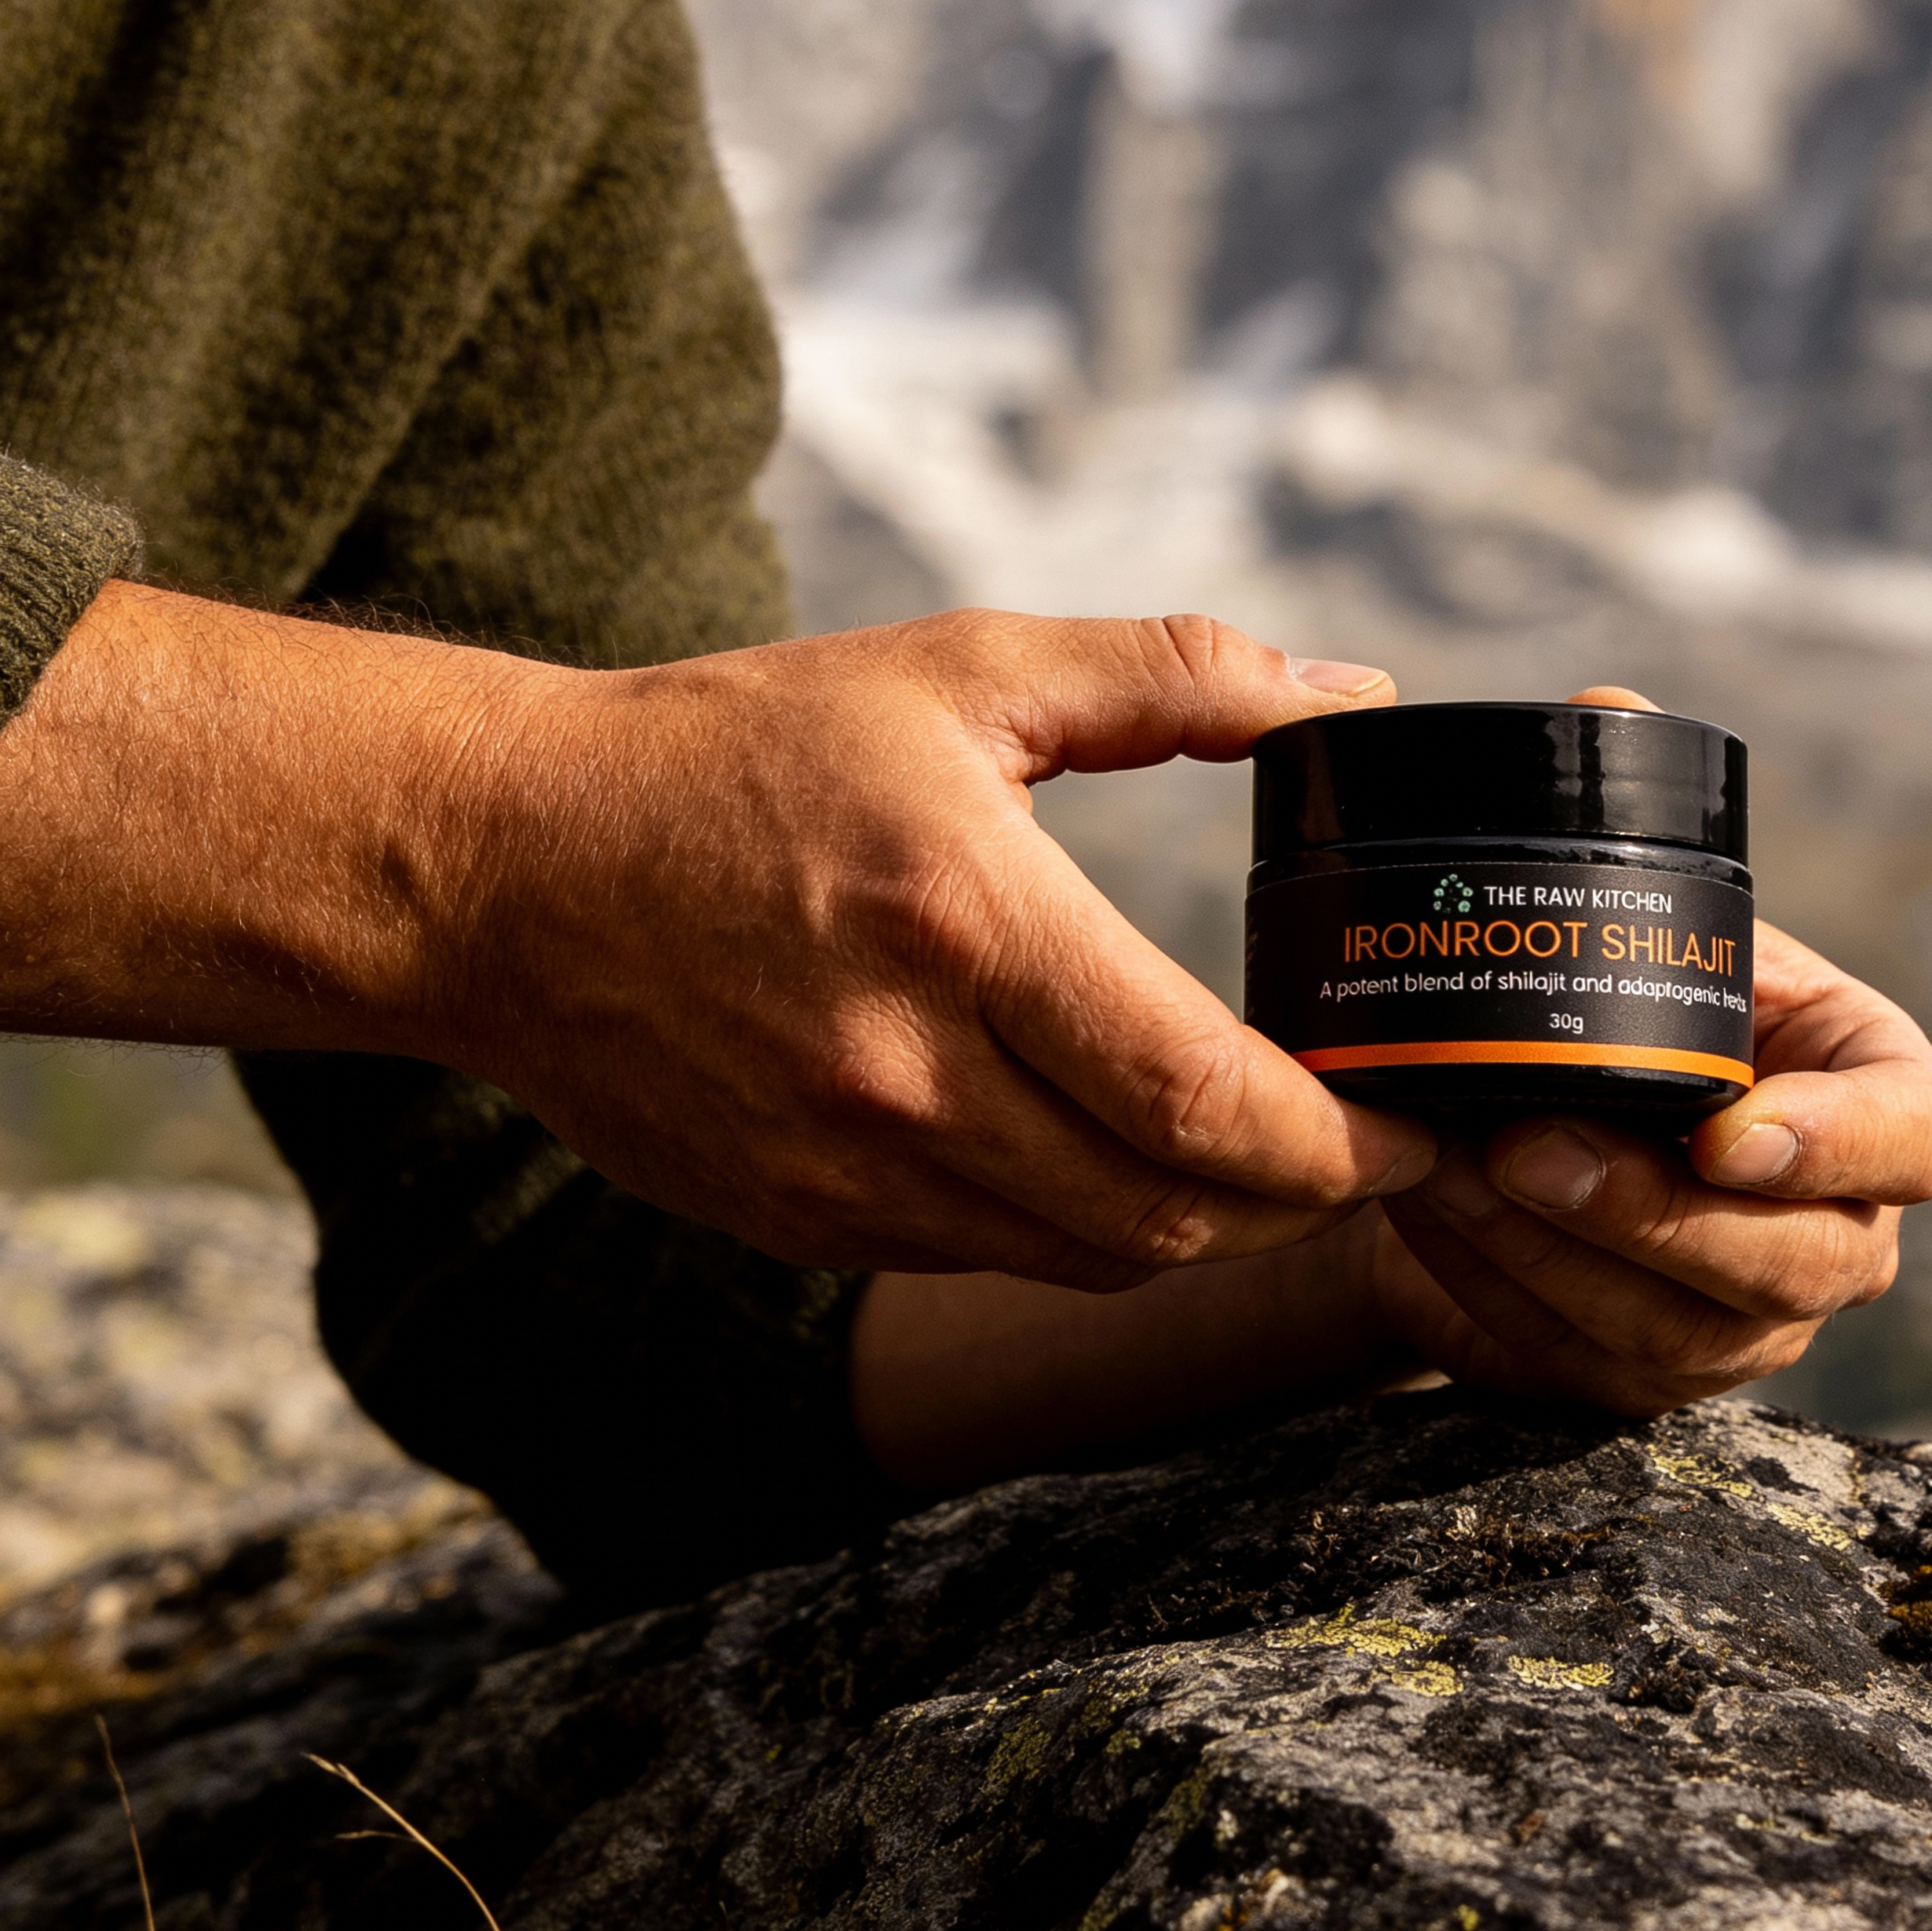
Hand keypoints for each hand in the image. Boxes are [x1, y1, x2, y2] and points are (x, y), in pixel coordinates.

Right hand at [457, 609, 1438, 1286]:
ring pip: (1094, 1258)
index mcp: (966, 923)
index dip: (1343, 1145)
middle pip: (1172, 1214)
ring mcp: (847, 1168)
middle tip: (1381, 1160)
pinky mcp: (801, 1221)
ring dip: (1207, 1232)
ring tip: (1275, 1171)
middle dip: (1308, 1207)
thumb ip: (1168, 677)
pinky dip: (1088, 1233)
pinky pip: (994, 1260)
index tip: (1427, 1132)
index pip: (1202, 1098)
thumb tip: (1354, 692)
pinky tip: (1121, 1169)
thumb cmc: (738, 751)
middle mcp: (909, 1074)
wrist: (503, 867)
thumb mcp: (959, 671)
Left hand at [1364, 687, 1931, 1411]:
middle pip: (1794, 1260)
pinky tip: (1424, 1223)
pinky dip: (1495, 1295)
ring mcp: (1750, 1322)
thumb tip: (1601, 708)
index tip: (1726, 1127)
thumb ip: (1631, 815)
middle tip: (1524, 1144)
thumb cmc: (1615, 999)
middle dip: (1649, 1213)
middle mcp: (1838, 1227)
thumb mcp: (1638, 913)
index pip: (1919, 1134)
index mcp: (1872, 1091)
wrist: (1519, 1117)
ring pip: (1677, 1329)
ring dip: (1548, 1253)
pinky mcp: (1646, 1383)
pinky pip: (1582, 1362)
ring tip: (1442, 1170)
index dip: (1840, 1143)